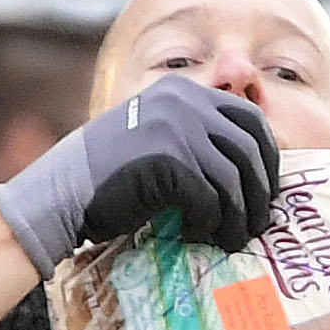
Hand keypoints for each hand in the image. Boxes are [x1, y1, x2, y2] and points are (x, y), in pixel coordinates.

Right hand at [0, 74, 277, 273]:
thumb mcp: (158, 137)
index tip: (267, 189)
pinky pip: (209, 199)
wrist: (61, 193)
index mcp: (184, 91)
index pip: (251, 119)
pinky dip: (209, 223)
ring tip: (232, 239)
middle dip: (260, 193)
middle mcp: (183, 102)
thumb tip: (257, 168)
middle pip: (250, 150)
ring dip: (239, 217)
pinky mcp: (167, 160)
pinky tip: (196, 233)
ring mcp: (175, 128)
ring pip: (233, 180)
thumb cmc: (112, 175)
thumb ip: (198, 137)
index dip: (268, 158)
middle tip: (258, 223)